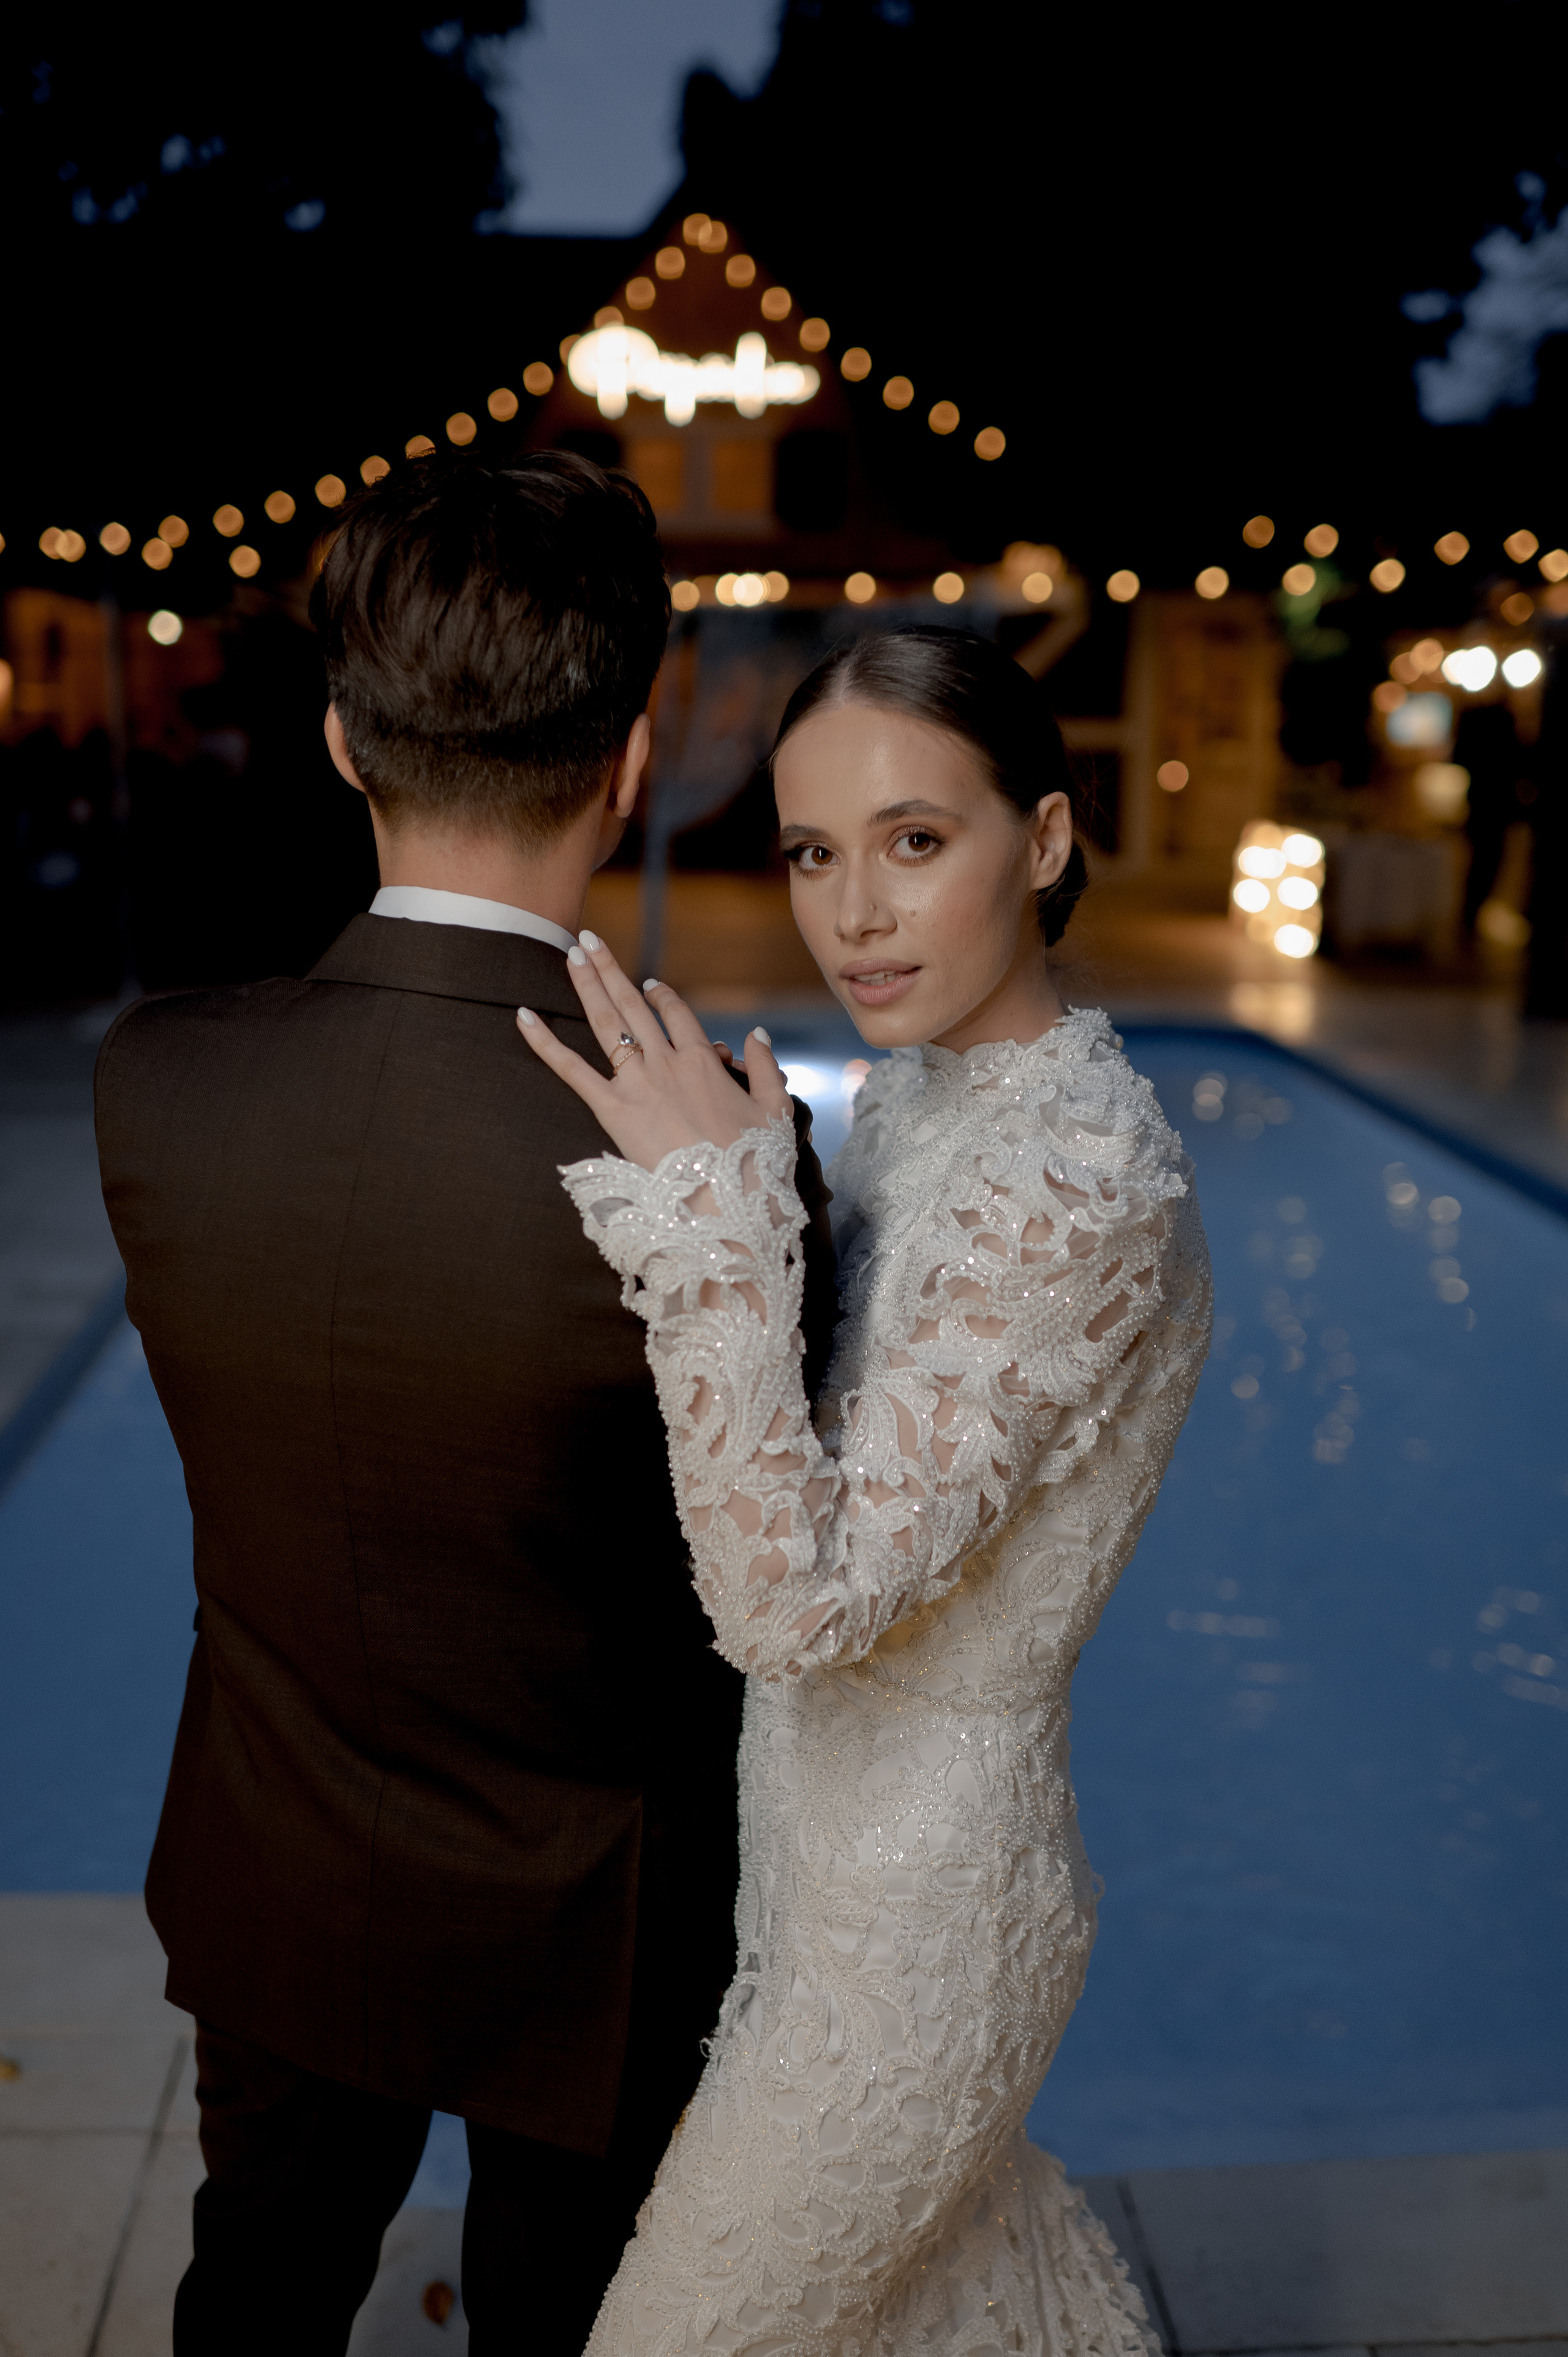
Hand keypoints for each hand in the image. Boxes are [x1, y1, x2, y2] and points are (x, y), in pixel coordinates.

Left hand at [517, 932, 791, 1170]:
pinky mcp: (613, 1109)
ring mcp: (638, 1084)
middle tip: (590, 940)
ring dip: (587, 984)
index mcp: (703, 1062)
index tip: (649, 983)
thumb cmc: (756, 1161)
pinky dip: (545, 1043)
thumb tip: (757, 1035)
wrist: (730, 1198)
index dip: (662, 997)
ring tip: (571, 953)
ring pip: (607, 1022)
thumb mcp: (775, 1109)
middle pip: (634, 1006)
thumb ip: (765, 1067)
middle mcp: (667, 1063)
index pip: (678, 1015)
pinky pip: (571, 1070)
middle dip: (611, 969)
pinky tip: (524, 1017)